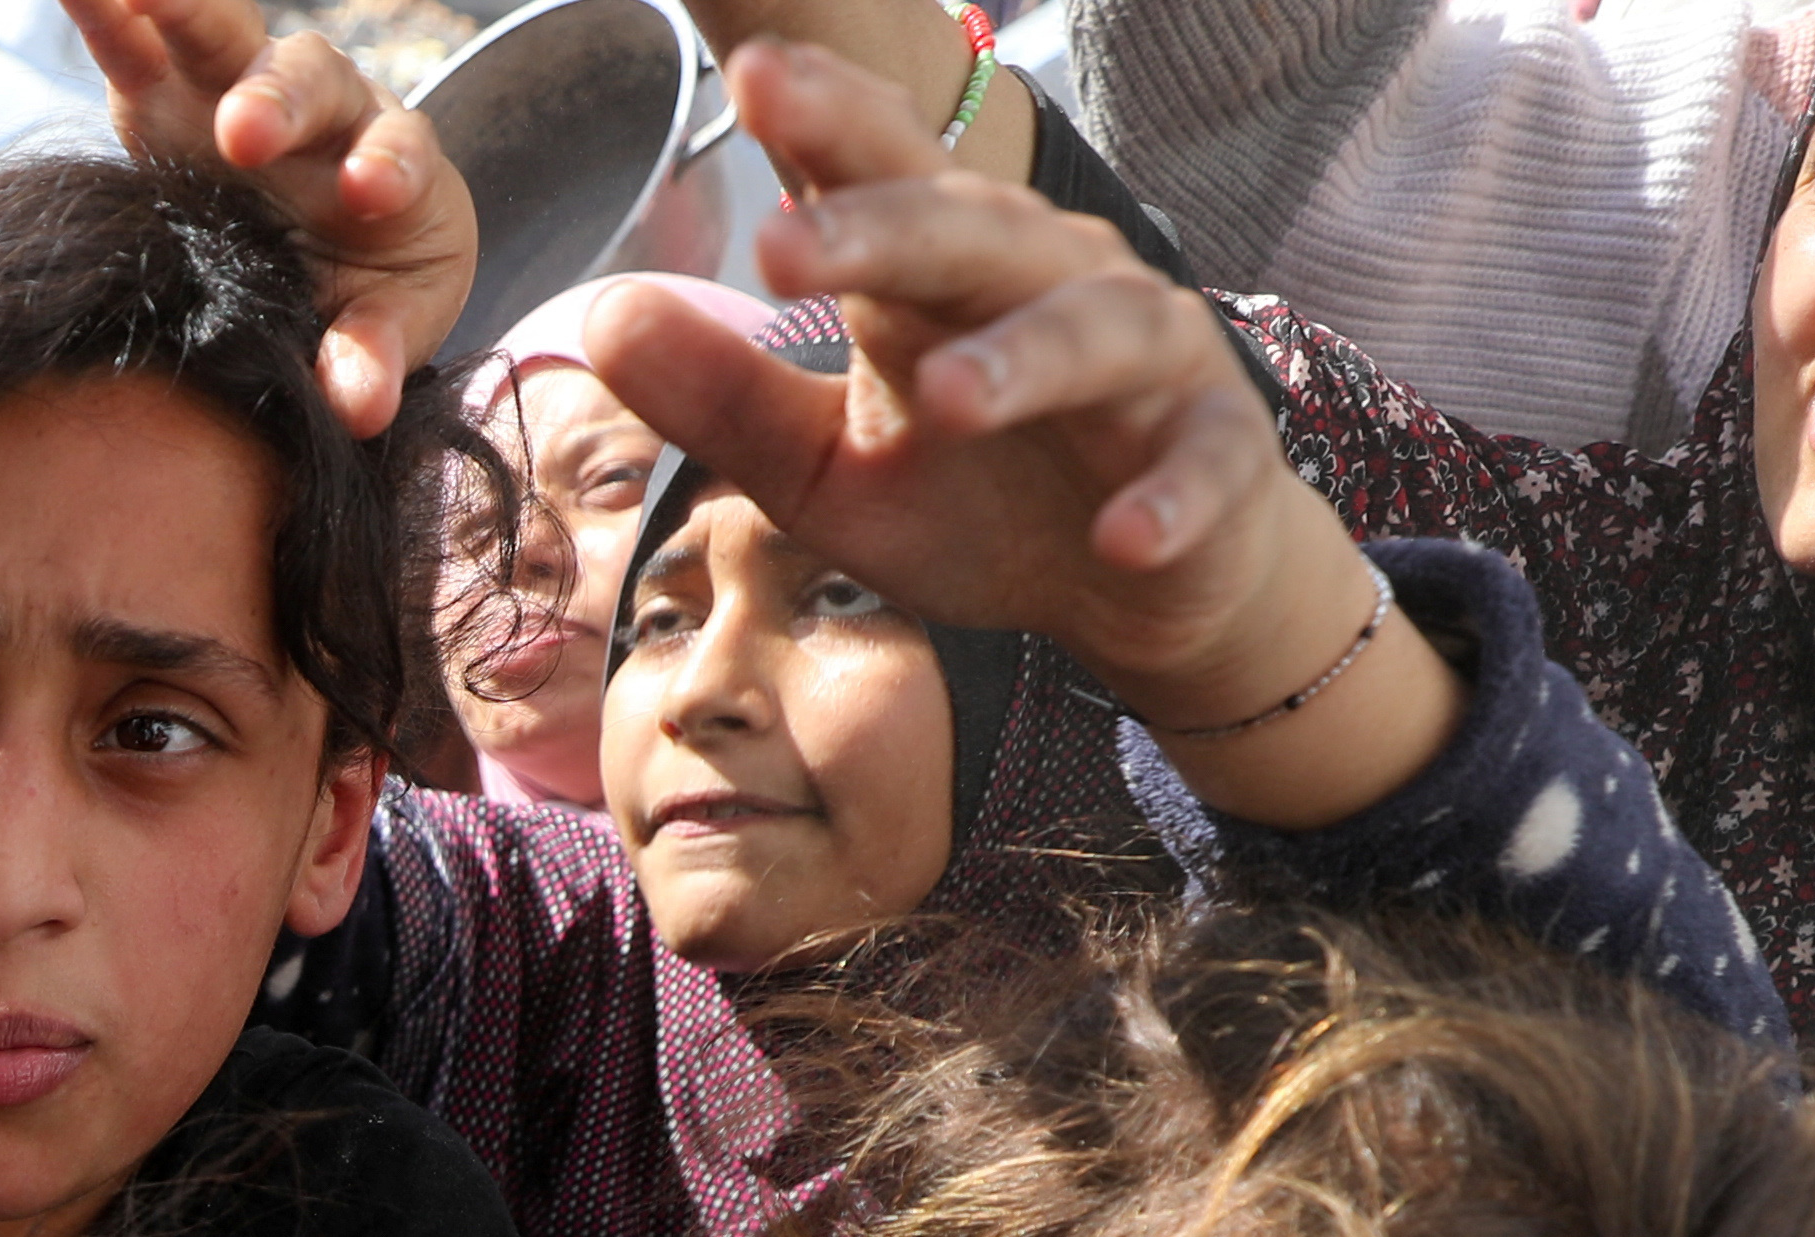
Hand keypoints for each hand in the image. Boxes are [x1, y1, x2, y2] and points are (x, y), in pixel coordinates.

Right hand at [51, 0, 470, 436]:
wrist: (318, 253)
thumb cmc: (365, 288)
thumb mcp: (385, 326)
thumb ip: (373, 357)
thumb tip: (353, 408)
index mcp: (389, 161)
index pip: (398, 148)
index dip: (385, 164)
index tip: (368, 193)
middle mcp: (322, 108)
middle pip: (308, 79)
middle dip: (275, 100)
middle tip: (243, 135)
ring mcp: (238, 88)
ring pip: (221, 35)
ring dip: (181, 12)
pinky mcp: (164, 92)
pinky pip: (133, 39)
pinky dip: (105, 10)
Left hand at [585, 41, 1437, 801]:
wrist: (1147, 581)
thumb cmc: (976, 499)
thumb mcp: (821, 470)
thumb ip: (722, 398)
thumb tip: (599, 314)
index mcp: (942, 272)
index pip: (876, 175)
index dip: (823, 121)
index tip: (747, 76)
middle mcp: (1048, 281)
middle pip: (966, 235)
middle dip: (885, 230)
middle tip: (788, 242)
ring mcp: (1143, 361)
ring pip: (1089, 332)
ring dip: (1021, 362)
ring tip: (945, 399)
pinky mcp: (1214, 455)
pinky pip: (1200, 466)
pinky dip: (1168, 498)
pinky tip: (1124, 536)